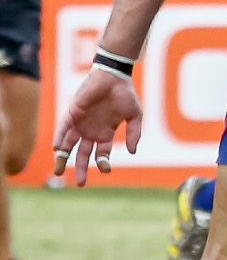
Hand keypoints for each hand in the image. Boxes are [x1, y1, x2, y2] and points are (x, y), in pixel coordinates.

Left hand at [52, 68, 144, 185]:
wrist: (114, 76)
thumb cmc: (125, 94)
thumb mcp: (135, 116)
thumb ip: (135, 134)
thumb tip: (133, 152)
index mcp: (105, 133)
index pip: (101, 153)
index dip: (103, 163)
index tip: (106, 170)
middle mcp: (91, 131)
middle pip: (82, 154)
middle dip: (80, 168)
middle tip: (80, 184)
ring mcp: (80, 123)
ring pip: (68, 145)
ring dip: (63, 158)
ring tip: (59, 172)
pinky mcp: (73, 113)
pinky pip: (63, 128)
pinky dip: (60, 138)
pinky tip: (57, 149)